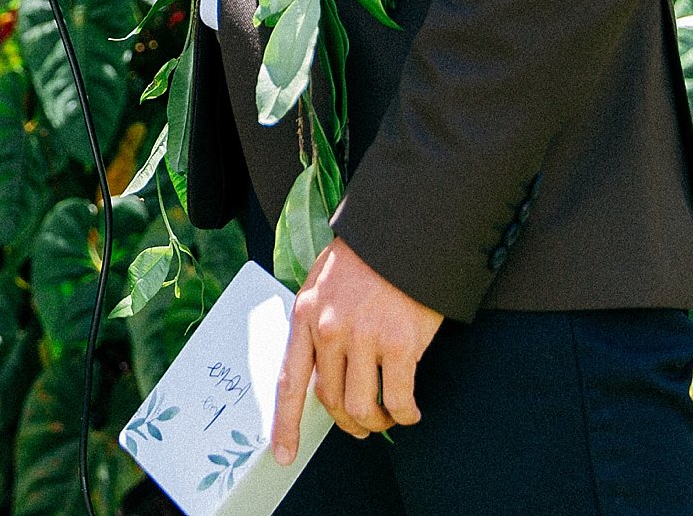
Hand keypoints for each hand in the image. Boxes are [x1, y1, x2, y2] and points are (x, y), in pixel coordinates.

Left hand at [272, 239, 443, 460]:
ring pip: (362, 406)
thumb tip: (317, 366)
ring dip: (375, 422)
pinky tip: (410, 411)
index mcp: (305, 315)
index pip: (289, 380)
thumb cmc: (365, 260)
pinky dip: (404, 414)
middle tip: (361, 426)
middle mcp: (329, 331)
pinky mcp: (399, 345)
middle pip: (330, 399)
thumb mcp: (322, 284)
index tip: (283, 454)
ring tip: (386, 419)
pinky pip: (398, 399)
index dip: (285, 423)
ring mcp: (364, 339)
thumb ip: (315, 323)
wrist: (403, 236)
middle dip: (346, 422)